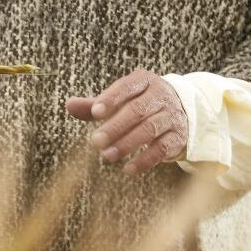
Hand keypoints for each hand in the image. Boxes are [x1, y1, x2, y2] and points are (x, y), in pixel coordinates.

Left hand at [66, 68, 187, 174]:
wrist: (181, 111)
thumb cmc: (140, 104)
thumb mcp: (120, 100)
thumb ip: (95, 104)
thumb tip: (68, 105)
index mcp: (144, 81)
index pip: (127, 87)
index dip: (111, 99)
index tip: (95, 113)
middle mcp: (160, 95)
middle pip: (137, 110)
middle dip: (115, 126)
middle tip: (95, 141)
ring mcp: (171, 116)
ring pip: (149, 129)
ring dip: (127, 144)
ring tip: (107, 155)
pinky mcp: (177, 136)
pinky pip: (162, 148)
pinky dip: (145, 160)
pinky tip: (128, 169)